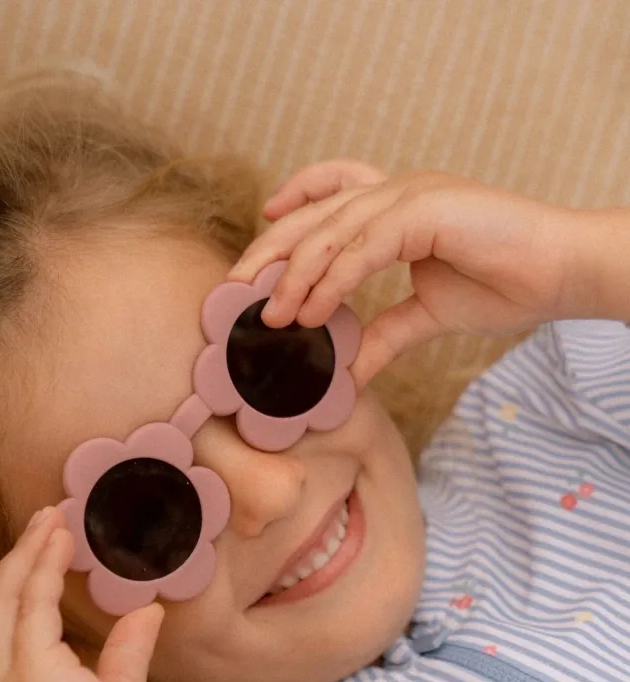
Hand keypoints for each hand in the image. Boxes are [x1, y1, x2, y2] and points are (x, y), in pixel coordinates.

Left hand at [232, 161, 577, 385]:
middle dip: (270, 248)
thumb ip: (383, 337)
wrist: (562, 276)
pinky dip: (332, 281)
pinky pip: (362, 246)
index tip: (260, 234)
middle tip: (234, 287)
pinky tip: (312, 313)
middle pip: (315, 211)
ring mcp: (411, 196)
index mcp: (398, 207)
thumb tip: (348, 373)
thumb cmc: (505, 284)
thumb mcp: (425, 317)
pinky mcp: (425, 210)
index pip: (332, 193)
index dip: (293, 204)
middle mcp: (398, 192)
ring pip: (331, 229)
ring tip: (271, 315)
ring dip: (294, 274)